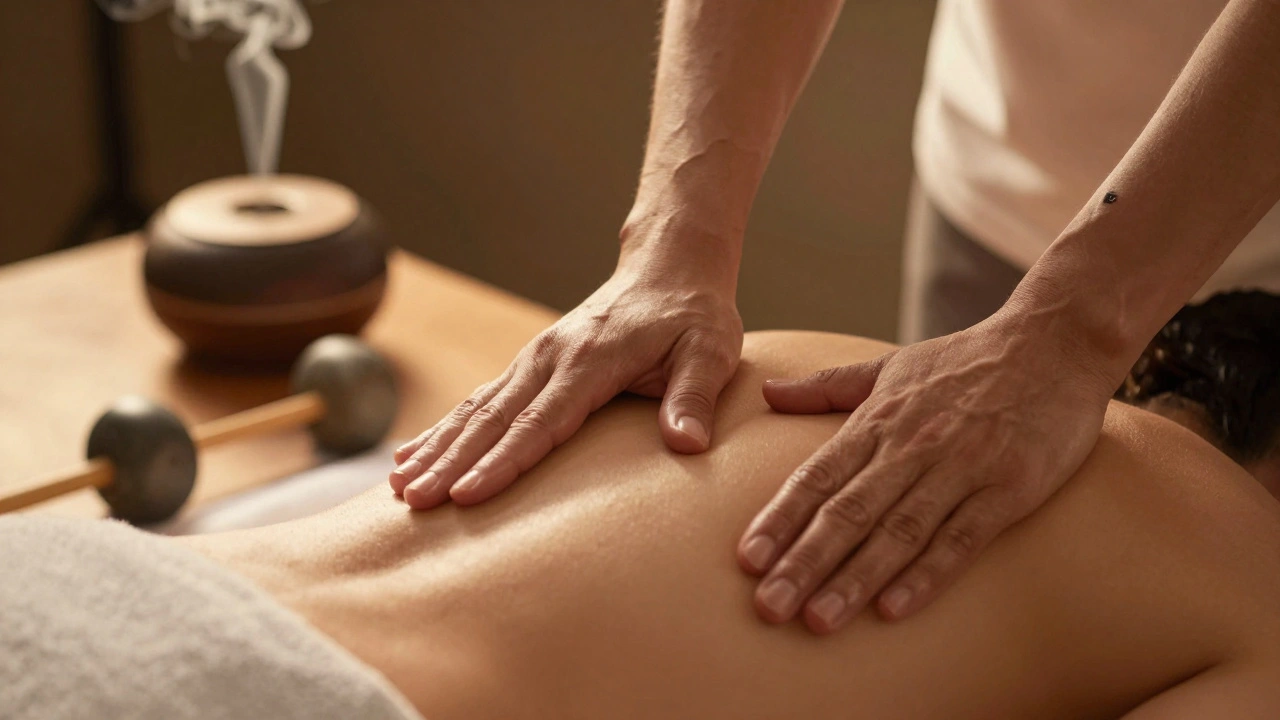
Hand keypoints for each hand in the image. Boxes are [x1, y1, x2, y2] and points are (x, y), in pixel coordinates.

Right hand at [389, 251, 742, 508]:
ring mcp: (534, 359)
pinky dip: (443, 430)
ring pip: (475, 409)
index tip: (468, 495)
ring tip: (398, 488)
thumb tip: (686, 444)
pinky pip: (479, 401)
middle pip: (492, 418)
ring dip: (436, 448)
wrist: (668, 267)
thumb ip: (695, 396)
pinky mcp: (529, 365)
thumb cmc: (693, 315)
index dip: (503, 461)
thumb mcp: (711, 350)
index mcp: (590, 360)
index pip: (540, 421)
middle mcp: (549, 358)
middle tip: (413, 503)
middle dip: (451, 462)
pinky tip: (411, 457)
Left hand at [736, 312, 1116, 633]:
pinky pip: (962, 537)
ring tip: (819, 620)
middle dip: (804, 560)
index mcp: (878, 421)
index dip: (780, 518)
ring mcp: (961, 467)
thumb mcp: (890, 366)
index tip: (747, 559)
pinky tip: (894, 608)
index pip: (817, 477)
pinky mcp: (1009, 488)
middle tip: (768, 606)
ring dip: (856, 577)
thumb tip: (767, 392)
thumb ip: (827, 387)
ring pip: (898, 531)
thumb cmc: (966, 360)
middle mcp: (911, 446)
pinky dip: (927, 573)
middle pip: (848, 511)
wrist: (1055, 342)